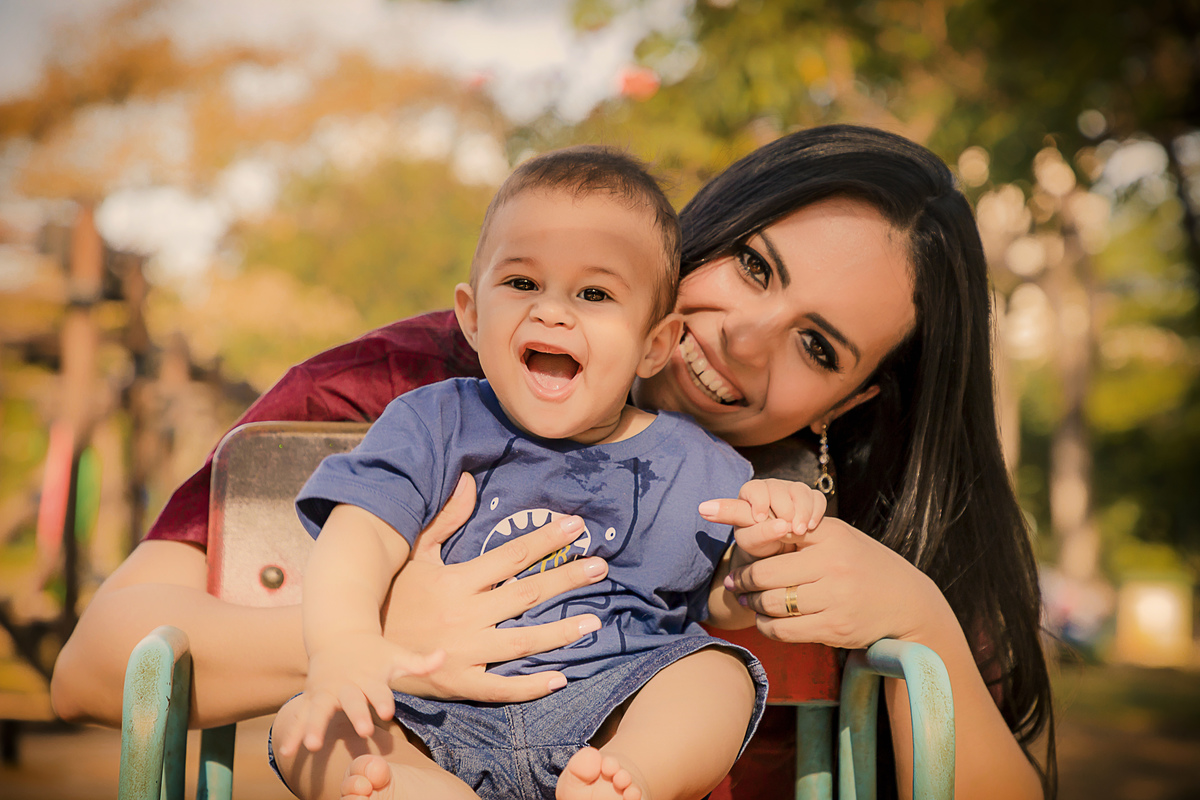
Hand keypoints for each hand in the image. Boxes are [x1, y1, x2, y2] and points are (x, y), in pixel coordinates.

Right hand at [275, 633, 442, 756]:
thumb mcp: (397, 656)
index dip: (383, 700)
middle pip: (351, 701)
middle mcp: (347, 685)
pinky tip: (287, 752)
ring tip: (312, 746)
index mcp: (369, 677)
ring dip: (315, 727)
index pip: (379, 690)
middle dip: (356, 715)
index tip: (388, 712)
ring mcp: (326, 693)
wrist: (340, 636)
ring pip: (319, 711)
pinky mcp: (312, 699)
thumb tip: (445, 655)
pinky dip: (294, 733)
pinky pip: (301, 718)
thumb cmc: (375, 654)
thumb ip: (420, 663)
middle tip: (362, 731)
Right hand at [381, 473, 607, 701]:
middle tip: (600, 567)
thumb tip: (467, 480)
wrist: (358, 648)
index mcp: (457, 580)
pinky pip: (500, 688)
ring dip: (559, 632)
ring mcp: (463, 652)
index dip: (547, 539)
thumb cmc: (391, 595)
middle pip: (526, 594)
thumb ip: (445, 518)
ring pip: (521, 641)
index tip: (577, 527)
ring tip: (593, 622)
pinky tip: (560, 677)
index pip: (511, 556)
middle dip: (566, 578)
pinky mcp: (459, 683)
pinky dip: (530, 685)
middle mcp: (465, 614)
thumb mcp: (414, 552)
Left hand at [700, 478, 826, 558]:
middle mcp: (770, 488)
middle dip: (782, 509)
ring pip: (799, 490)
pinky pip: (816, 497)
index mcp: (750, 494)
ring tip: (798, 531)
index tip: (760, 517)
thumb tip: (703, 508)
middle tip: (785, 529)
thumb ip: (740, 525)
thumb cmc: (760, 545)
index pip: (753, 489)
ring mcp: (792, 491)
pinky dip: (815, 511)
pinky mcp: (811, 498)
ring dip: (800, 511)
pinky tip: (811, 526)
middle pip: (778, 488)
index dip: (758, 501)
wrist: (783, 555)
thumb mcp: (749, 539)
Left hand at [723, 516, 943, 649]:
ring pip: (773, 603)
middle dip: (744, 580)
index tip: (707, 510)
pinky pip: (785, 630)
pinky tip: (765, 621)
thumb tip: (747, 528)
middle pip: (766, 573)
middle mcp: (833, 564)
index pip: (774, 529)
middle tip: (735, 584)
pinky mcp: (835, 628)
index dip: (739, 523)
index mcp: (830, 535)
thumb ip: (799, 533)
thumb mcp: (836, 538)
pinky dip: (767, 627)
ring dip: (754, 605)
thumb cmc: (860, 564)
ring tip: (748, 601)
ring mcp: (835, 597)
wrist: (905, 601)